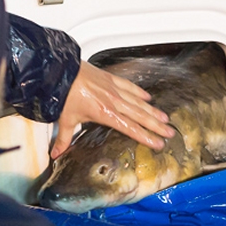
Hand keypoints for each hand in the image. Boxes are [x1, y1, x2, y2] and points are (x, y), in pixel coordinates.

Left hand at [51, 61, 174, 158]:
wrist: (61, 71)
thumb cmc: (63, 94)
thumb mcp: (64, 120)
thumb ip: (63, 139)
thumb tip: (56, 154)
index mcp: (105, 114)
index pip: (130, 128)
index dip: (145, 137)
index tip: (157, 143)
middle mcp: (113, 102)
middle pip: (140, 116)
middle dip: (156, 126)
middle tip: (169, 132)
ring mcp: (114, 89)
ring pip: (138, 102)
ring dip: (152, 110)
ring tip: (165, 118)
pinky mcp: (111, 78)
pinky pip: (129, 86)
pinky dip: (139, 92)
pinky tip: (147, 97)